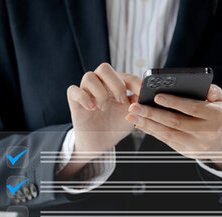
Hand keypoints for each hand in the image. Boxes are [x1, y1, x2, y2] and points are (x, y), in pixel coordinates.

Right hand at [61, 63, 139, 178]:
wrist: (100, 142)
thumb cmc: (115, 126)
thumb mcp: (132, 115)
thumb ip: (140, 104)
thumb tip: (149, 96)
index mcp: (116, 85)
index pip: (125, 75)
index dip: (135, 83)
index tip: (141, 94)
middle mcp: (100, 84)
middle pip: (104, 68)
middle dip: (115, 84)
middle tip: (121, 100)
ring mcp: (86, 91)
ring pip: (89, 77)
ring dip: (100, 92)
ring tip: (104, 108)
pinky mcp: (74, 101)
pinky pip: (73, 90)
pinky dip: (83, 97)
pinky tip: (92, 108)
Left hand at [125, 84, 221, 170]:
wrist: (221, 139)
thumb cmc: (216, 113)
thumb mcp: (220, 99)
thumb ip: (213, 91)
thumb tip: (204, 88)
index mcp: (215, 116)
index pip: (193, 109)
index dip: (175, 103)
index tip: (157, 96)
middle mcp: (206, 132)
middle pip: (176, 122)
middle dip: (153, 114)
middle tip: (135, 106)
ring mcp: (195, 144)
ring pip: (168, 134)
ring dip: (147, 124)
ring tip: (131, 115)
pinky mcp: (186, 151)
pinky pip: (166, 140)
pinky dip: (151, 131)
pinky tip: (140, 123)